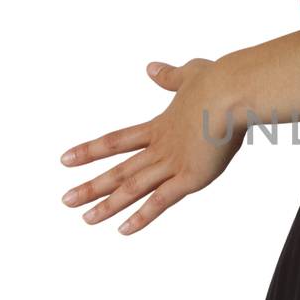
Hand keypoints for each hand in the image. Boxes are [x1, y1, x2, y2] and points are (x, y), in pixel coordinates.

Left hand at [59, 57, 243, 234]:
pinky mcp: (191, 177)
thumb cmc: (219, 81)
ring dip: (108, 205)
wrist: (233, 92)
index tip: (65, 160)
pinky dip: (142, 217)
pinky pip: (161, 201)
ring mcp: (174, 163)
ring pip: (133, 188)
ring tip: (86, 219)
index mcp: (160, 126)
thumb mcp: (191, 73)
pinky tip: (123, 230)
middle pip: (119, 170)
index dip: (90, 151)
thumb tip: (152, 69)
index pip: (116, 141)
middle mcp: (161, 147)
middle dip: (91, 187)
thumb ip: (170, 77)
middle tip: (66, 200)